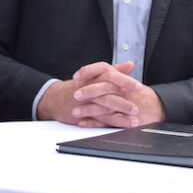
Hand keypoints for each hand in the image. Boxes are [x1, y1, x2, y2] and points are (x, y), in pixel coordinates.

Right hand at [37, 60, 164, 127]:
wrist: (54, 98)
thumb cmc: (78, 86)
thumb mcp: (95, 75)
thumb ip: (114, 70)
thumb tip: (130, 65)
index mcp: (94, 78)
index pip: (111, 76)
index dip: (125, 81)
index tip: (139, 87)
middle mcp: (89, 89)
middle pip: (107, 94)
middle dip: (123, 101)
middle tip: (137, 108)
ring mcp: (84, 103)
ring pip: (103, 109)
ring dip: (120, 116)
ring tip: (134, 121)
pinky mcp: (81, 116)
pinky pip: (97, 121)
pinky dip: (109, 125)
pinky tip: (120, 128)